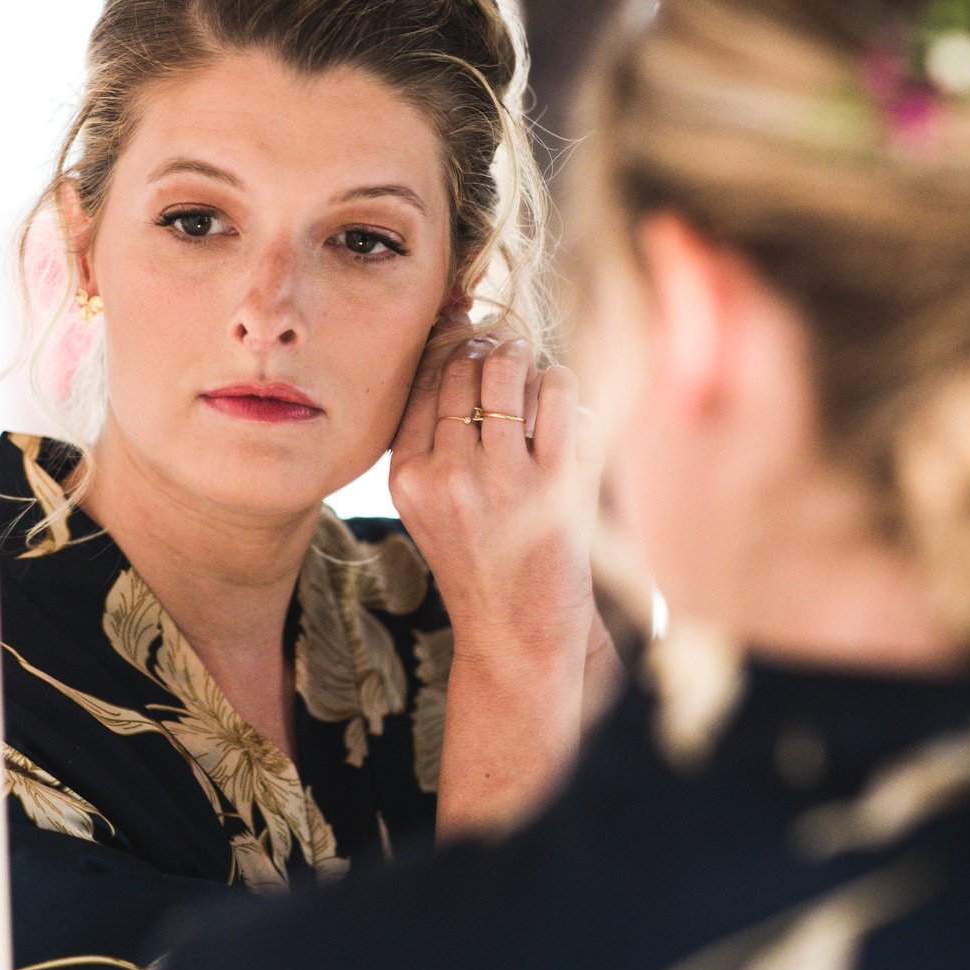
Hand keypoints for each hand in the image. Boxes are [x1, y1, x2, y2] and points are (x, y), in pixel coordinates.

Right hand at [389, 324, 604, 833]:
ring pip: (508, 374)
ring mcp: (499, 481)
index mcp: (407, 477)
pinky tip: (561, 397)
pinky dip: (562, 384)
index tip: (467, 334)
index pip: (422, 382)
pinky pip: (558, 398)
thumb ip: (435, 438)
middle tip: (505, 348)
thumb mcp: (430, 505)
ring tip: (531, 368)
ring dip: (524, 360)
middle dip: (488, 349)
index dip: (449, 347)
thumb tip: (460, 343)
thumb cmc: (479, 561)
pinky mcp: (552, 487)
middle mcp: (446, 475)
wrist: (515, 634)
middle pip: (463, 370)